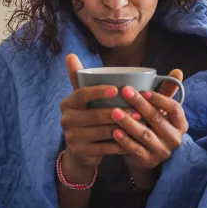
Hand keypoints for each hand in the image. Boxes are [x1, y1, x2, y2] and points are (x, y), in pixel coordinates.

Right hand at [60, 54, 138, 172]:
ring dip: (123, 129)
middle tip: (138, 111)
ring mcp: (72, 138)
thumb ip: (80, 77)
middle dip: (119, 113)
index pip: (81, 94)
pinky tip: (134, 141)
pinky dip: (121, 145)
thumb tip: (70, 54)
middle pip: (95, 115)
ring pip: (102, 132)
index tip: (116, 89)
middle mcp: (66, 120)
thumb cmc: (88, 116)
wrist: (80, 151)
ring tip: (140, 125)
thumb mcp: (84, 98)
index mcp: (68, 103)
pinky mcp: (81, 153)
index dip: (98, 91)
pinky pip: (105, 148)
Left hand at [110, 70, 188, 169]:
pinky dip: (124, 140)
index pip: (174, 108)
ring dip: (128, 122)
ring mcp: (163, 152)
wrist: (147, 156)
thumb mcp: (162, 110)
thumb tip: (178, 70)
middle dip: (140, 104)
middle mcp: (175, 138)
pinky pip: (136, 150)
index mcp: (181, 123)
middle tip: (124, 91)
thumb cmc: (154, 126)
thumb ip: (166, 92)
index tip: (143, 90)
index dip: (160, 99)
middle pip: (157, 119)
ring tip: (114, 112)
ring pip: (145, 134)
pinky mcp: (149, 161)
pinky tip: (114, 131)